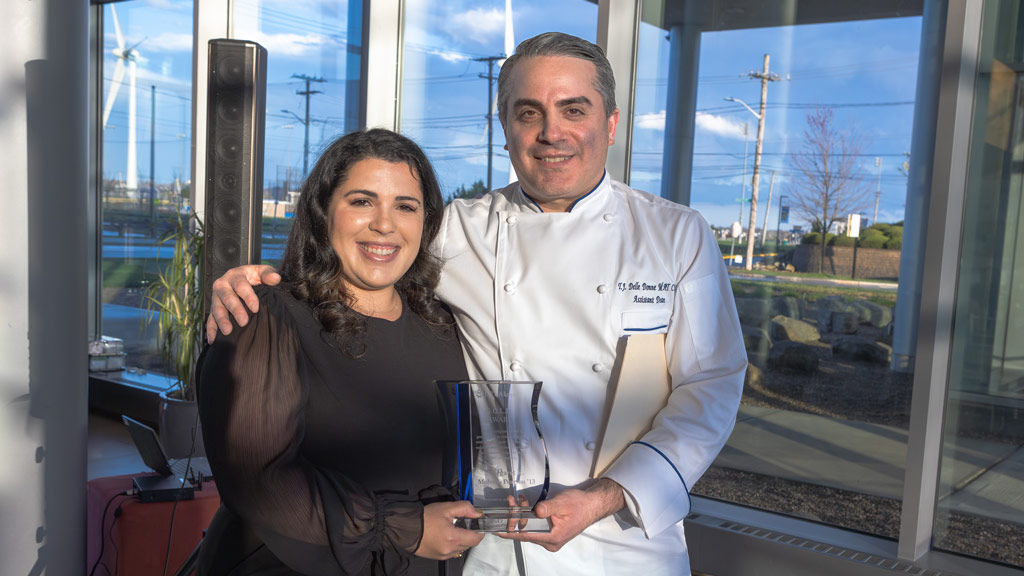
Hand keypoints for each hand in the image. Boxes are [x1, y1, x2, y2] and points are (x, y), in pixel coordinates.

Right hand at [205, 265, 280, 341]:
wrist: (241, 278)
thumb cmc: (254, 276)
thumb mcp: (261, 272)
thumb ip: (268, 274)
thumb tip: (275, 278)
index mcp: (235, 275)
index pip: (241, 285)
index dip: (248, 296)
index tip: (255, 308)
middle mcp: (222, 285)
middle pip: (227, 297)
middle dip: (235, 310)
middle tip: (243, 322)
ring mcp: (216, 297)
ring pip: (217, 308)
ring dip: (221, 320)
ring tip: (228, 331)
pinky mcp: (213, 308)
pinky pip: (210, 319)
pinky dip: (210, 329)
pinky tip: (212, 339)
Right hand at [414, 501, 483, 560]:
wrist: (405, 528)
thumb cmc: (424, 517)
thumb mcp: (445, 507)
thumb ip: (465, 508)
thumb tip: (478, 513)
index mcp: (453, 537)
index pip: (476, 538)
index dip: (479, 531)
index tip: (477, 525)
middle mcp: (449, 549)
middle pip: (469, 544)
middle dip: (470, 534)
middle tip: (463, 524)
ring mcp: (443, 555)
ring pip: (460, 549)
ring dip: (461, 540)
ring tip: (452, 530)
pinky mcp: (438, 557)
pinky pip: (452, 553)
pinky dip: (452, 545)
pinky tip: (445, 536)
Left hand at [498, 478, 624, 551]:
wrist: (592, 504)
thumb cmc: (579, 504)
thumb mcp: (562, 503)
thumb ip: (547, 507)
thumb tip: (535, 510)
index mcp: (553, 537)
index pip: (525, 536)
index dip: (510, 532)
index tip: (496, 529)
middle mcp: (550, 542)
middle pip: (525, 532)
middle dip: (515, 517)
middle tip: (510, 502)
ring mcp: (551, 539)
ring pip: (529, 528)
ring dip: (521, 515)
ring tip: (518, 500)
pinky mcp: (551, 533)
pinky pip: (535, 527)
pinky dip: (529, 516)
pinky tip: (526, 504)